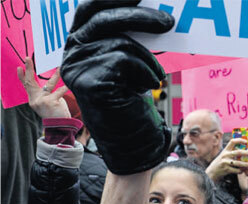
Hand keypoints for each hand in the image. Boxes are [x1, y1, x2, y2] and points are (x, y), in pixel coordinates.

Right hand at [18, 57, 68, 118]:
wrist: (60, 127)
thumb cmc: (55, 114)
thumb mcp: (48, 102)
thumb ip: (46, 93)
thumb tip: (49, 83)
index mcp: (33, 100)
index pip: (26, 86)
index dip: (22, 76)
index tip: (19, 67)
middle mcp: (35, 100)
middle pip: (30, 82)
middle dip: (29, 69)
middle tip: (27, 58)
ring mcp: (42, 101)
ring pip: (49, 84)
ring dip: (56, 74)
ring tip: (60, 67)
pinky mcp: (51, 102)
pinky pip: (60, 91)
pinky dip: (66, 88)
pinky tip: (70, 85)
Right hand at [60, 0, 174, 174]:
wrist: (133, 140)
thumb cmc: (135, 100)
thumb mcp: (131, 61)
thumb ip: (130, 35)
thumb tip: (153, 10)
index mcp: (79, 43)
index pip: (90, 8)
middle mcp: (71, 53)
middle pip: (103, 19)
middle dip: (140, 16)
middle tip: (170, 21)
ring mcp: (76, 68)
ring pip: (120, 42)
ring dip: (148, 59)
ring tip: (154, 76)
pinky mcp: (87, 83)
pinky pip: (125, 61)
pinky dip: (144, 71)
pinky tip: (145, 86)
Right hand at [205, 138, 247, 181]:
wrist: (212, 171)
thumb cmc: (221, 162)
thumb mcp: (224, 155)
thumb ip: (231, 152)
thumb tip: (244, 148)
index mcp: (225, 150)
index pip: (232, 141)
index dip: (240, 140)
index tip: (246, 141)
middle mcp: (225, 155)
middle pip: (238, 152)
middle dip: (247, 153)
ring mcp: (225, 162)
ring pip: (238, 163)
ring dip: (246, 164)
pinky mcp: (226, 169)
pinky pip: (237, 170)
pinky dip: (242, 171)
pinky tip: (244, 170)